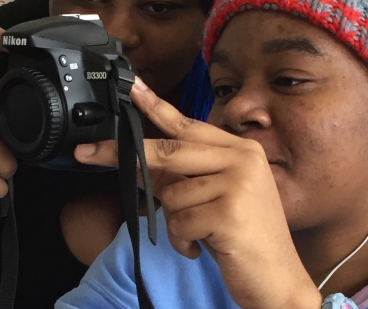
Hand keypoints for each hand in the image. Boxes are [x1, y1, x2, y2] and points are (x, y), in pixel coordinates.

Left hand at [75, 79, 321, 308]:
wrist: (279, 279)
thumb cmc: (246, 239)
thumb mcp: (219, 198)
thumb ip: (185, 176)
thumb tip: (140, 161)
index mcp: (241, 150)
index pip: (190, 124)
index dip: (156, 107)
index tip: (132, 88)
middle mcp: (242, 160)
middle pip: (170, 151)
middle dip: (127, 156)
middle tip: (88, 153)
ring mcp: (238, 184)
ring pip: (171, 194)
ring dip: (176, 223)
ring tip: (201, 235)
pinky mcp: (229, 212)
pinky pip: (179, 222)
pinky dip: (183, 241)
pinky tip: (204, 248)